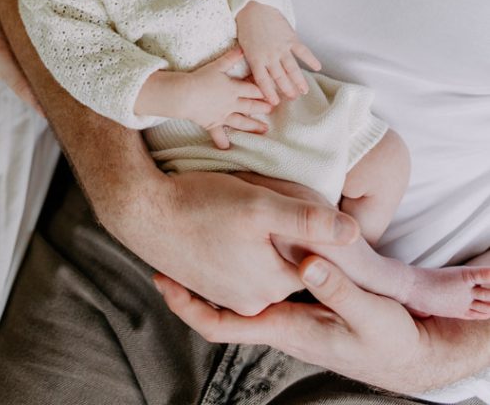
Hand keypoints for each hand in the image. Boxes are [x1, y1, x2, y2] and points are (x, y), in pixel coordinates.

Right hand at [114, 170, 358, 315]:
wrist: (143, 211)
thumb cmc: (200, 204)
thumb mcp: (260, 204)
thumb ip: (307, 219)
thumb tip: (353, 232)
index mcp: (272, 285)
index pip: (313, 260)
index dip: (309, 226)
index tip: (291, 201)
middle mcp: (252, 300)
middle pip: (285, 260)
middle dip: (281, 231)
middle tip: (260, 197)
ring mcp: (227, 294)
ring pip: (260, 259)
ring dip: (257, 236)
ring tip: (236, 204)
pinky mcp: (207, 283)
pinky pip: (235, 264)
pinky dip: (234, 244)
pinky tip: (220, 217)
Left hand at [154, 256, 451, 394]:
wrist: (408, 353)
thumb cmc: (387, 339)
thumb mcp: (366, 314)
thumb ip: (337, 288)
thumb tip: (306, 262)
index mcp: (285, 327)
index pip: (220, 325)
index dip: (186, 305)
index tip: (160, 279)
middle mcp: (278, 322)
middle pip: (219, 305)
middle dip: (191, 281)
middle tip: (164, 247)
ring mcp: (287, 313)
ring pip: (236, 293)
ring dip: (211, 271)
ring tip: (190, 236)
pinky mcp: (299, 302)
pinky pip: (256, 284)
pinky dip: (241, 262)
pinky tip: (243, 237)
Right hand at [183, 47, 271, 148]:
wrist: (185, 95)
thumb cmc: (201, 78)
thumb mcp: (217, 65)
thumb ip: (231, 57)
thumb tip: (243, 47)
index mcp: (233, 89)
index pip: (253, 89)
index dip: (263, 90)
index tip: (273, 93)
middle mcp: (231, 104)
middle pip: (250, 105)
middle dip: (262, 107)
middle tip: (272, 110)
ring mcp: (222, 115)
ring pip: (240, 121)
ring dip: (252, 126)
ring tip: (264, 130)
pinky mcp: (211, 123)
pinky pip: (218, 134)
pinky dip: (222, 141)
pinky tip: (227, 148)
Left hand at [236, 1, 320, 105]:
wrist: (254, 6)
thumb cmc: (246, 25)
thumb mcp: (243, 46)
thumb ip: (252, 60)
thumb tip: (254, 75)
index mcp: (255, 59)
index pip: (263, 81)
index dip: (270, 93)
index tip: (275, 103)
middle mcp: (269, 56)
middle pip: (280, 78)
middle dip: (287, 90)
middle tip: (293, 99)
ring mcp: (281, 48)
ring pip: (292, 69)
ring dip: (299, 81)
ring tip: (304, 91)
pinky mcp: (290, 38)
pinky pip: (303, 51)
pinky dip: (311, 59)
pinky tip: (318, 67)